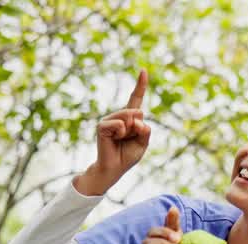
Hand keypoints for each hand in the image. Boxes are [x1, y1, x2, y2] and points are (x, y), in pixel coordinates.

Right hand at [74, 70, 150, 195]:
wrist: (114, 168)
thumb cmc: (127, 156)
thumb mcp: (143, 143)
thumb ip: (145, 130)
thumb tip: (137, 117)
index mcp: (130, 119)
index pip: (136, 99)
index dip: (140, 85)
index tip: (144, 70)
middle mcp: (119, 116)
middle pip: (137, 112)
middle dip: (138, 128)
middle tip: (129, 139)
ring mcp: (109, 119)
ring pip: (129, 117)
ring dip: (130, 131)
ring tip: (121, 140)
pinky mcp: (102, 126)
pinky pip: (119, 125)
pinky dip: (121, 133)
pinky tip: (115, 139)